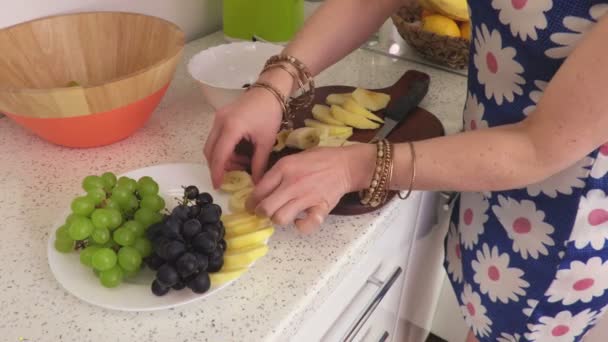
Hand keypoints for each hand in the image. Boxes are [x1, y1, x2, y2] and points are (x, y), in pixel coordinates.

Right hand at [204, 87, 282, 187]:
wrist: (269, 90)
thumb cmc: (270, 113)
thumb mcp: (266, 141)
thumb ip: (259, 163)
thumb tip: (256, 182)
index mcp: (231, 128)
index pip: (219, 156)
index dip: (217, 173)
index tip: (218, 186)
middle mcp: (219, 122)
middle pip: (210, 151)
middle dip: (219, 166)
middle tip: (234, 175)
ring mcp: (218, 118)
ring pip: (211, 145)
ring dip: (223, 158)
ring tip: (242, 162)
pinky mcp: (220, 116)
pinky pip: (216, 137)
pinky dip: (224, 148)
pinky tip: (240, 152)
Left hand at [247, 143, 375, 232]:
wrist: (345, 164)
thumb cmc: (319, 159)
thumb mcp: (293, 158)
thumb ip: (277, 172)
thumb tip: (261, 187)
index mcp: (283, 168)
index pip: (258, 190)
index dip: (250, 202)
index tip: (250, 206)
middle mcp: (292, 183)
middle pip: (266, 208)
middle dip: (260, 213)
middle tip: (262, 213)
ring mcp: (306, 197)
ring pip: (280, 218)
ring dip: (278, 219)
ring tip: (281, 214)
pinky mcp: (319, 208)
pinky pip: (305, 226)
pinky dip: (300, 226)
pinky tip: (299, 220)